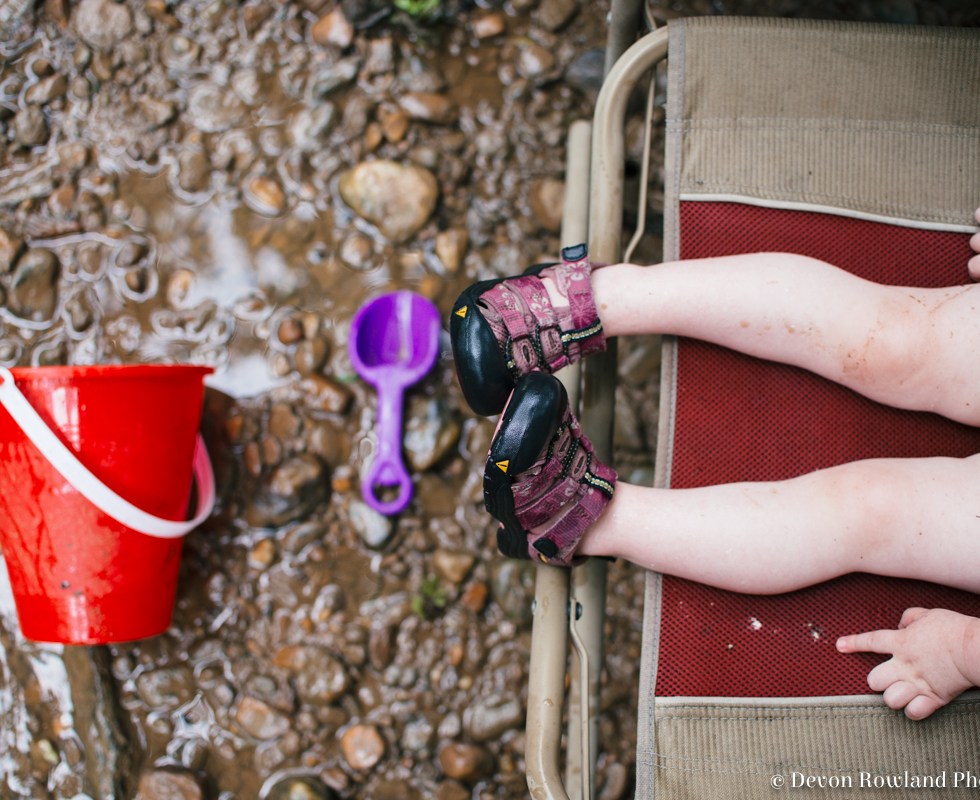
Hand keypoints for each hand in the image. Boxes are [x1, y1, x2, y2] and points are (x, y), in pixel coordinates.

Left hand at [836, 607, 979, 719]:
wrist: (974, 649)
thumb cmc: (954, 629)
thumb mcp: (929, 614)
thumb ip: (910, 617)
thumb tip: (901, 623)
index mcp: (901, 642)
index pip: (870, 641)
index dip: (853, 643)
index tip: (839, 645)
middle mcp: (905, 665)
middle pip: (873, 680)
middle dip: (876, 680)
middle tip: (887, 677)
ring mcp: (918, 684)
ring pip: (889, 700)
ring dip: (893, 697)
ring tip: (901, 692)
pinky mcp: (934, 698)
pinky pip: (912, 713)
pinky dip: (912, 711)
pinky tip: (916, 704)